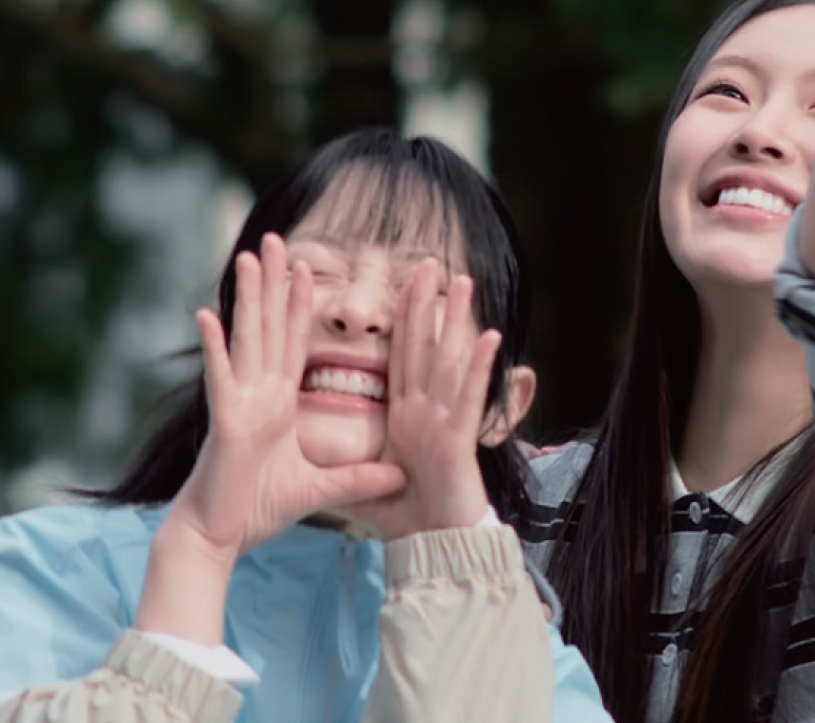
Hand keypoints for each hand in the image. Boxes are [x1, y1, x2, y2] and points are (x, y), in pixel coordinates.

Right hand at [162, 234, 407, 564]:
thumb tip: (399, 474)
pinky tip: (207, 312)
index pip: (292, 344)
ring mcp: (238, 405)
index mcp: (277, 405)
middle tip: (275, 238)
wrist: (219, 539)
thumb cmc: (258, 511)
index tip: (309, 266)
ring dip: (248, 297)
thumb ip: (358, 478)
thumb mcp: (322, 489)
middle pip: (268, 328)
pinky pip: (220, 377)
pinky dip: (214, 347)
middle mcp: (257, 396)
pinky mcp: (224, 422)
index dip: (299, 306)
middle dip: (274, 283)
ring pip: (246, 339)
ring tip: (249, 256)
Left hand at [347, 260, 501, 540]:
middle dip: (426, 305)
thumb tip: (326, 451)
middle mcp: (427, 411)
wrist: (434, 550)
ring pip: (449, 361)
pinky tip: (487, 335)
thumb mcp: (370, 480)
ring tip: (462, 282)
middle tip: (429, 264)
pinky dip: (476, 367)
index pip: (400, 358)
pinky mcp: (458, 440)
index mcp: (406, 417)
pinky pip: (467, 397)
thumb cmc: (408, 519)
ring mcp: (444, 422)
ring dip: (456, 320)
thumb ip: (354, 460)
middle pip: (424, 348)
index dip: (400, 322)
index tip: (399, 285)